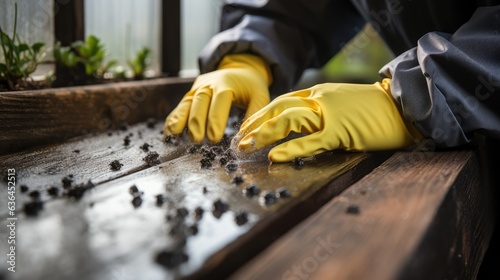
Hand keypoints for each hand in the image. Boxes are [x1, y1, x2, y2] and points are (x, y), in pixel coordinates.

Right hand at [163, 54, 271, 142]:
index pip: (220, 101)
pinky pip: (181, 106)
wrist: (239, 69)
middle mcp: (209, 85)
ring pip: (187, 103)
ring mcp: (197, 88)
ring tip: (174, 135)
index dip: (216, 119)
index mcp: (227, 84)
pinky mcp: (190, 94)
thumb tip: (246, 137)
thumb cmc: (250, 87)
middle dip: (197, 121)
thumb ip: (254, 114)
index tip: (214, 137)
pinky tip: (169, 132)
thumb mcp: (260, 96)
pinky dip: (174, 118)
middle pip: (200, 101)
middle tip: (197, 140)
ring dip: (180, 119)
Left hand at [236, 79, 421, 161]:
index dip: (261, 115)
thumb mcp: (341, 103)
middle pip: (278, 108)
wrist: (404, 106)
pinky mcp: (342, 130)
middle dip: (255, 124)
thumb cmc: (373, 109)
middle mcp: (320, 98)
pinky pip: (311, 141)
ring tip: (247, 147)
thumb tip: (299, 127)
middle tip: (239, 140)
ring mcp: (330, 113)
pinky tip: (275, 155)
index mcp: (319, 91)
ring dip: (264, 133)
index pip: (281, 101)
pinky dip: (291, 148)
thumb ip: (319, 111)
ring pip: (288, 120)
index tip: (247, 127)